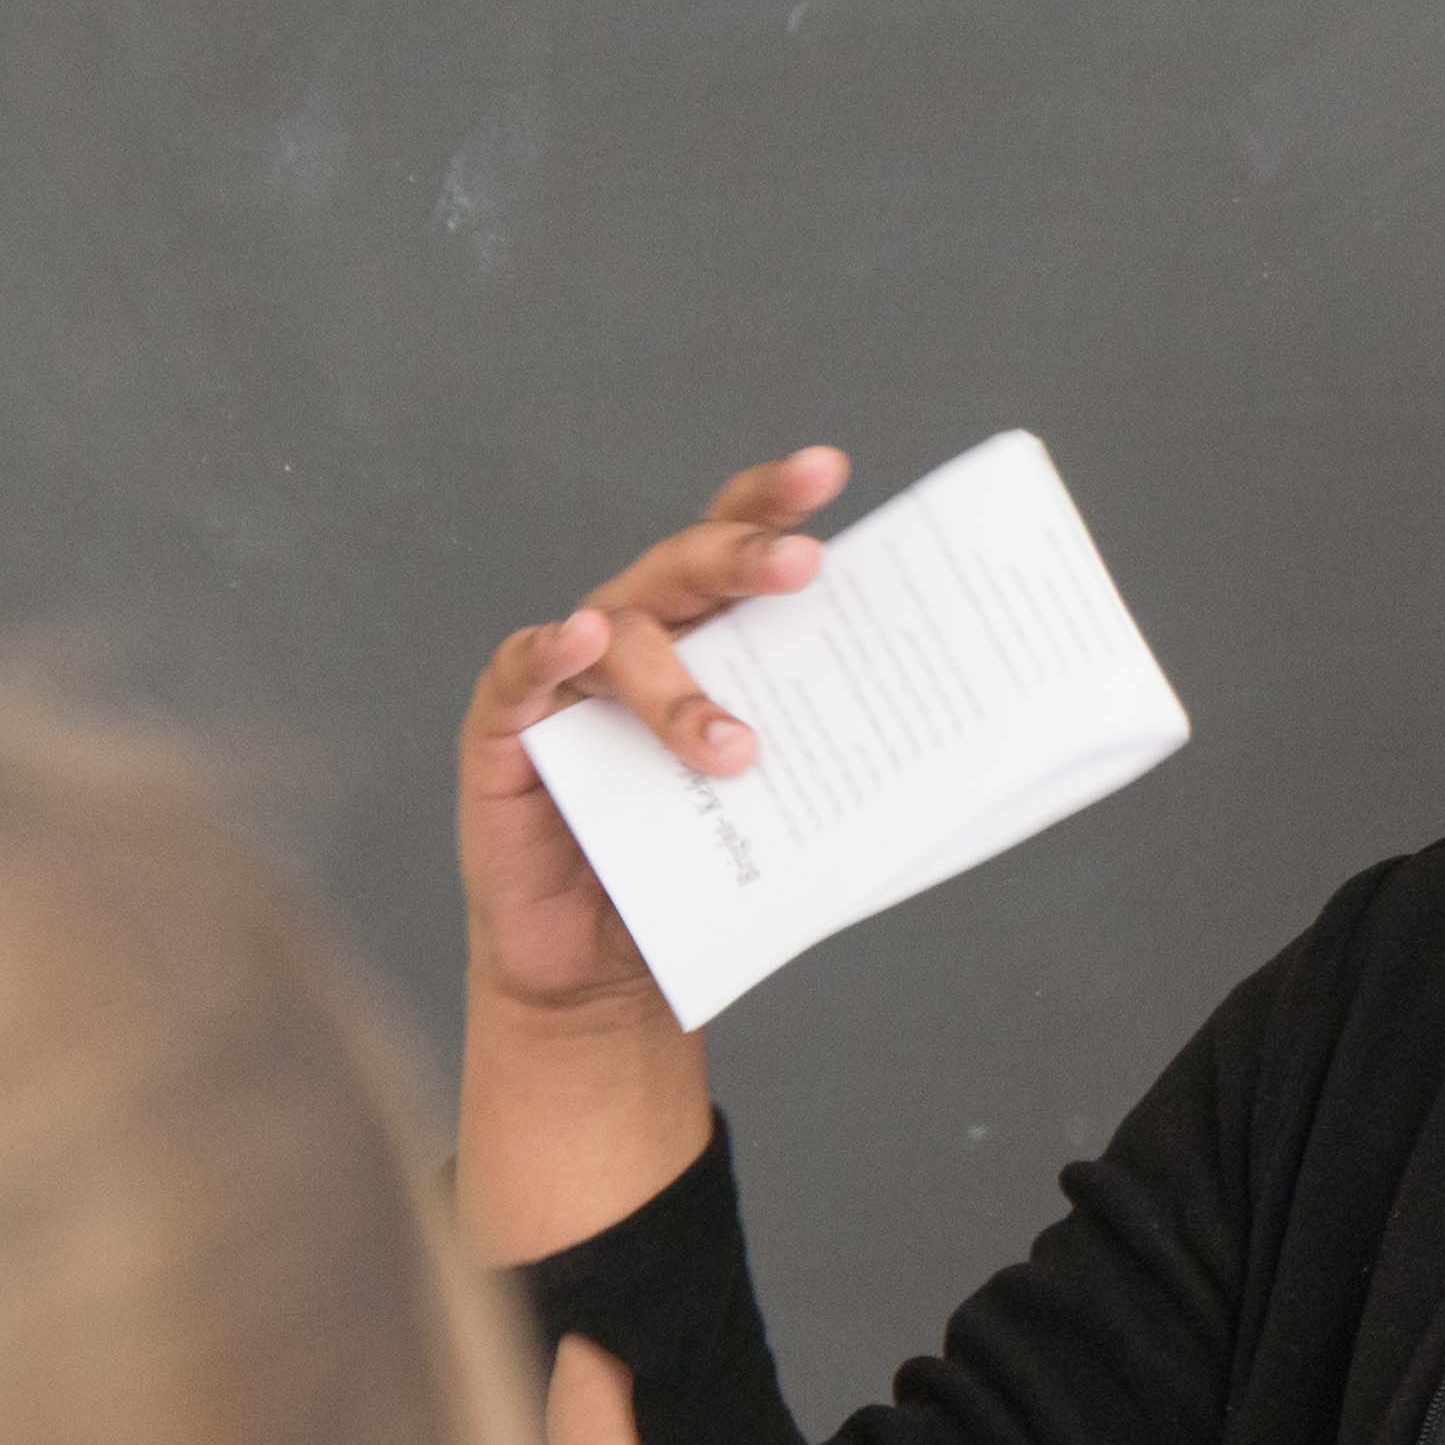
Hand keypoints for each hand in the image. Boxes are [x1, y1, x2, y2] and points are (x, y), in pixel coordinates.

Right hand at [456, 444, 847, 1018]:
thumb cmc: (693, 882)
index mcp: (706, 640)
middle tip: (805, 566)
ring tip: (734, 752)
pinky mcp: (503, 727)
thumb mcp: (771, 814)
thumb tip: (941, 754)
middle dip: (746, 557)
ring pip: (624, 638)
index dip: (774, 500)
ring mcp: (568, 678)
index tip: (829, 470)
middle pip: (686, 567)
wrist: (602, 973)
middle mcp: (637, 638)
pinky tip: (580, 641)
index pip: (737, 545)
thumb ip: (819, 761)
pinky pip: (522, 672)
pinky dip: (550, 651)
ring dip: (679, 689)